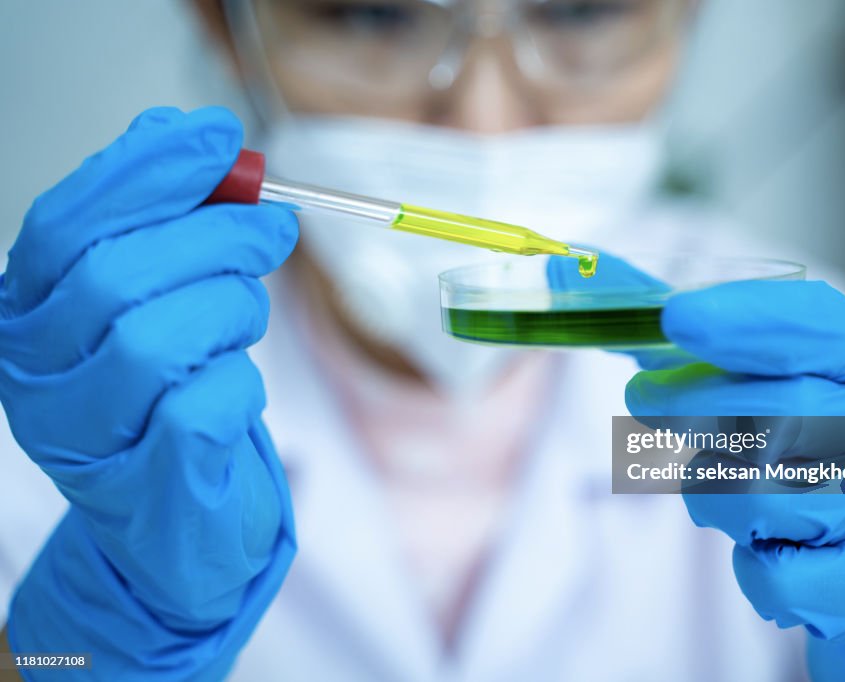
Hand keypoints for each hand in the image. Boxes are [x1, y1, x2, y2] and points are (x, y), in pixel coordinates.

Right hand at [0, 107, 297, 679]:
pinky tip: (236, 386)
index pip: (67, 223)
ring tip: (247, 320)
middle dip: (215, 238)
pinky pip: (204, 405)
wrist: (172, 525)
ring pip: (161, 338)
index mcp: (28, 314)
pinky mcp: (145, 482)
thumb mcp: (158, 298)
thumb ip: (161, 220)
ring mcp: (82, 435)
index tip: (220, 138)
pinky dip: (241, 381)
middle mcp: (36, 374)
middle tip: (273, 231)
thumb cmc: (169, 395)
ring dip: (233, 311)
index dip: (147, 172)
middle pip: (116, 275)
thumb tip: (186, 135)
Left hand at [628, 278, 844, 679]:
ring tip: (735, 487)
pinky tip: (777, 548)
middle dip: (691, 409)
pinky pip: (771, 573)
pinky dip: (754, 565)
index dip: (745, 320)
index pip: (817, 328)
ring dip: (715, 496)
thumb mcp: (765, 376)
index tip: (676, 317)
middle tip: (642, 397)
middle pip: (773, 413)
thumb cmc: (810, 446)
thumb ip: (679, 333)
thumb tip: (575, 274)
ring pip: (757, 497)